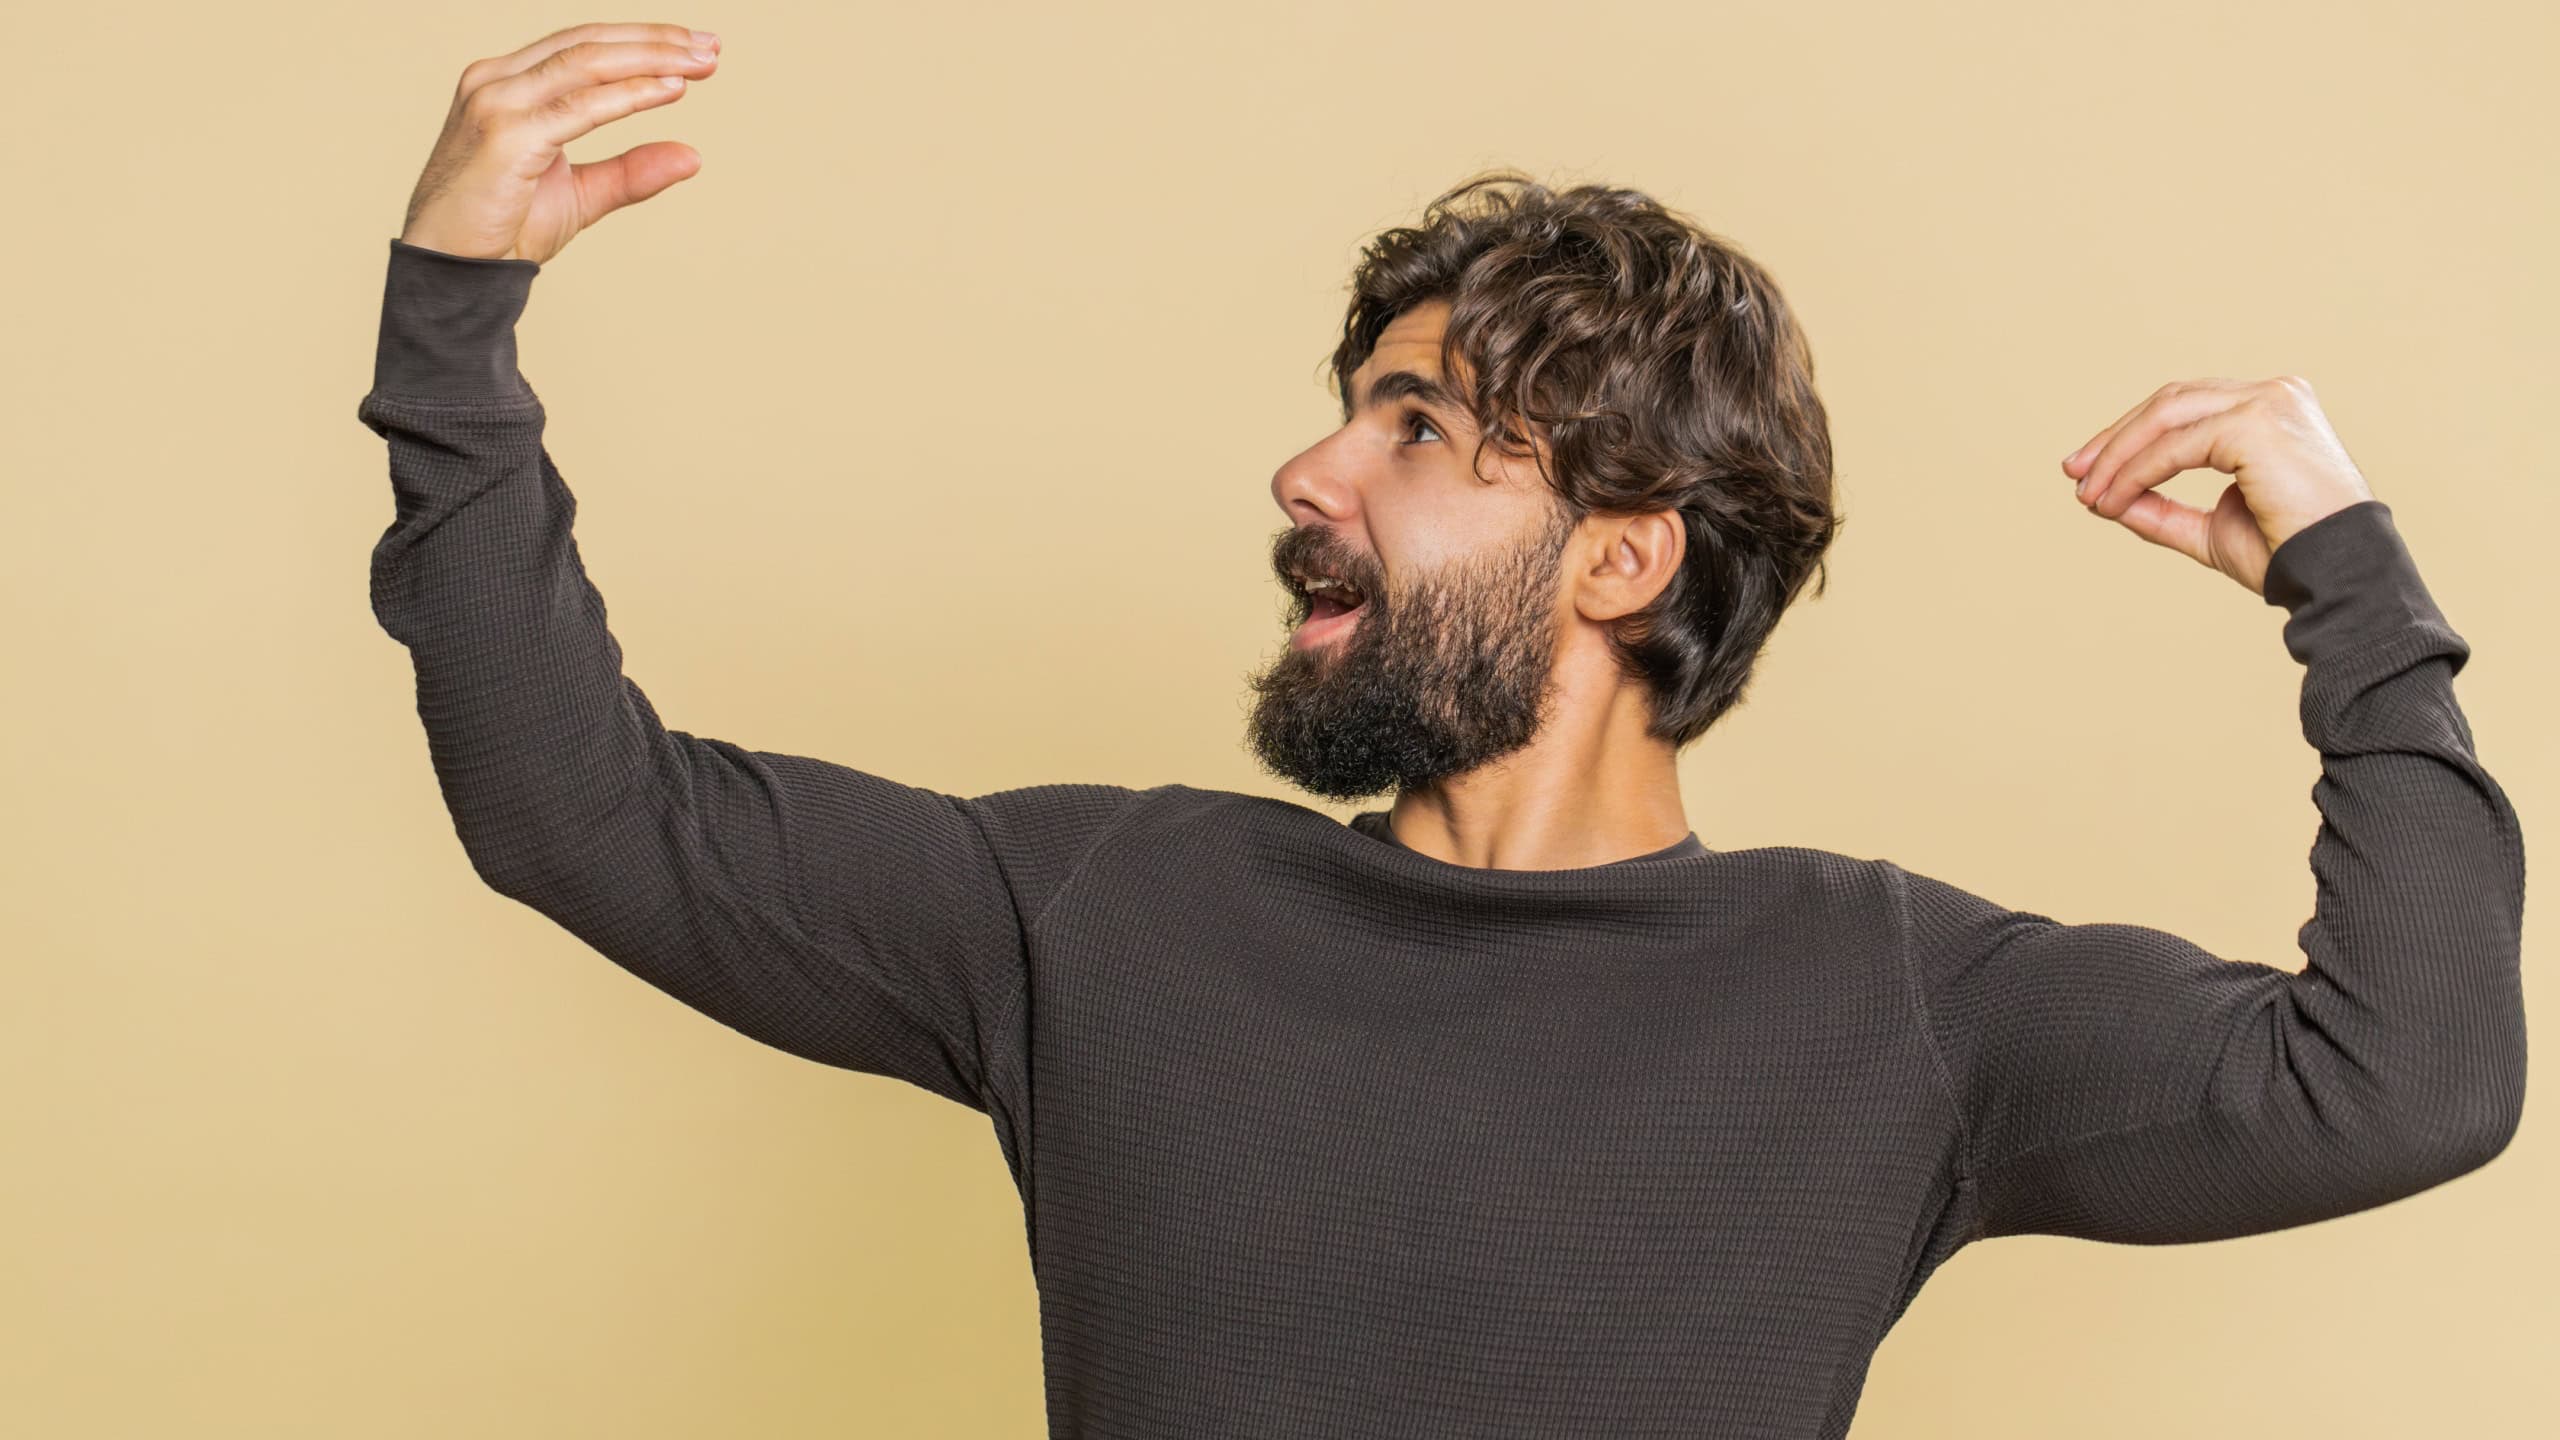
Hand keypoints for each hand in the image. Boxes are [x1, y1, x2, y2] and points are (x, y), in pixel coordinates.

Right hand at [398, 21, 722, 263]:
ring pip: (586, 63)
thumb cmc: (503, 230)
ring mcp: (496, 103)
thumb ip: (630, 172)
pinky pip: (580, 108)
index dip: (640, 40)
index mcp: (505, 82)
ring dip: (651, 59)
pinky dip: (630, 96)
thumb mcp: (579, 194)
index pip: (580, 45)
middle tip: (709, 46)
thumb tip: (692, 157)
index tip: (694, 47)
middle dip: (655, 41)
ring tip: (700, 63)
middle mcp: (495, 81)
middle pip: (587, 43)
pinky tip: (670, 91)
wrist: (452, 272)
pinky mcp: (506, 135)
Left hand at [2058, 376, 2375, 596]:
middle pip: (2171, 402)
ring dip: (2118, 454)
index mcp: (2271, 408)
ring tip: (2089, 493)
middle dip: (2115, 438)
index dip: (2131, 436)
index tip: (2088, 471)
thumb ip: (2159, 509)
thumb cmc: (2287, 555)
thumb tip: (2102, 499)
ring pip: (2166, 415)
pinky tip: (2114, 501)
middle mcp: (2273, 393)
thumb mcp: (2209, 529)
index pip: (2186, 406)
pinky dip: (2136, 472)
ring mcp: (2268, 402)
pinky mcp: (2256, 423)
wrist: (2337, 576)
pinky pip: (2175, 446)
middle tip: (2074, 473)